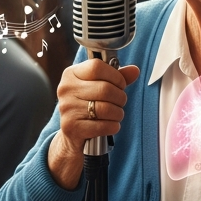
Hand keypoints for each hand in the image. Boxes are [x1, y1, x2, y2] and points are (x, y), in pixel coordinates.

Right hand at [47, 57, 140, 190]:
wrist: (73, 134)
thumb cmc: (88, 105)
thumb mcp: (100, 86)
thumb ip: (117, 77)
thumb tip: (134, 70)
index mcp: (71, 74)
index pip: (97, 67)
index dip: (115, 76)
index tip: (120, 84)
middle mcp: (66, 89)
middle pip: (104, 89)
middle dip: (120, 97)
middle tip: (121, 102)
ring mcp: (67, 108)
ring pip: (105, 108)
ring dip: (118, 113)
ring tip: (117, 114)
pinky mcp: (71, 127)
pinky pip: (102, 126)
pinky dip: (113, 126)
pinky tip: (112, 125)